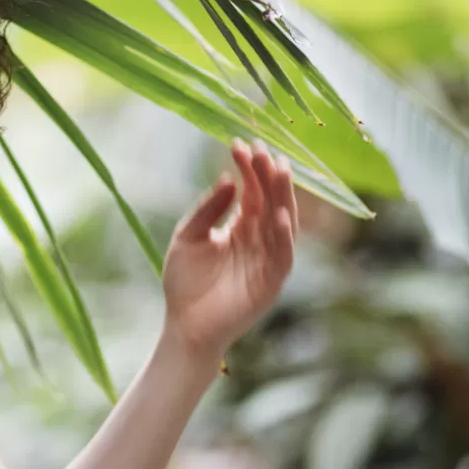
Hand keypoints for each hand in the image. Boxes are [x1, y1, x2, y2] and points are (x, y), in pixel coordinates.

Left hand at [160, 139, 297, 365]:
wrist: (184, 324)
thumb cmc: (185, 282)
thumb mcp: (189, 236)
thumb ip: (208, 209)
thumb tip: (229, 179)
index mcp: (241, 228)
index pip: (251, 192)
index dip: (248, 169)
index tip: (238, 144)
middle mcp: (259, 240)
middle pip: (270, 201)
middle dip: (268, 175)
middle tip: (262, 148)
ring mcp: (267, 260)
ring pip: (281, 222)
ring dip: (282, 197)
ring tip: (279, 170)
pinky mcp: (270, 282)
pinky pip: (282, 256)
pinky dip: (284, 237)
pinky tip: (280, 216)